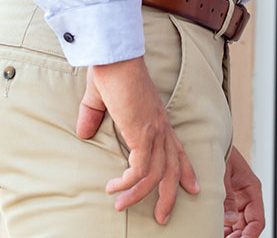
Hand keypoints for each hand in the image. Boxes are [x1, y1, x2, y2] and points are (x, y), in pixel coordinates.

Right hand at [76, 57, 198, 223]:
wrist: (114, 58)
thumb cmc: (111, 72)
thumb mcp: (100, 100)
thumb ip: (93, 116)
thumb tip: (84, 132)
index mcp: (158, 120)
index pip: (177, 150)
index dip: (185, 171)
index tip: (191, 188)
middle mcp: (161, 128)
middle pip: (173, 169)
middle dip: (169, 196)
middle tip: (162, 217)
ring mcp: (154, 131)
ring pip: (156, 175)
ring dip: (138, 195)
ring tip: (120, 205)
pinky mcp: (143, 133)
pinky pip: (141, 169)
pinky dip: (128, 183)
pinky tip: (113, 187)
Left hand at [224, 146, 264, 237]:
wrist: (209, 140)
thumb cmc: (219, 152)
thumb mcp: (222, 175)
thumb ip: (227, 198)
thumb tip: (230, 220)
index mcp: (252, 189)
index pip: (257, 220)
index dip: (250, 236)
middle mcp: (247, 197)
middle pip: (249, 227)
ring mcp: (238, 200)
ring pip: (239, 226)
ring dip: (232, 235)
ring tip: (216, 237)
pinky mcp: (228, 200)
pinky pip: (230, 221)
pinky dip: (225, 230)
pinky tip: (217, 233)